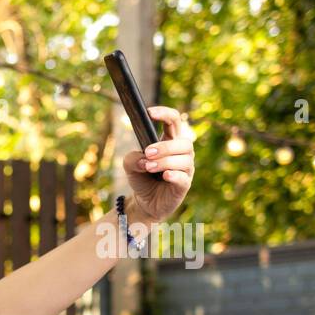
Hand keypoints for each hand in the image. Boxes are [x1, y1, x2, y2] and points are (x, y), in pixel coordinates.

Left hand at [121, 106, 194, 226]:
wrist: (145, 202)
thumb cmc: (142, 178)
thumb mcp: (129, 166)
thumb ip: (131, 158)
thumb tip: (142, 159)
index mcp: (169, 142)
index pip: (174, 121)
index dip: (164, 114)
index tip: (150, 112)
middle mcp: (181, 153)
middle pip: (182, 142)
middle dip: (164, 146)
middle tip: (147, 153)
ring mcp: (185, 169)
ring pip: (184, 159)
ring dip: (165, 161)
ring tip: (148, 167)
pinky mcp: (184, 185)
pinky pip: (184, 177)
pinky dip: (174, 174)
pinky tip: (165, 176)